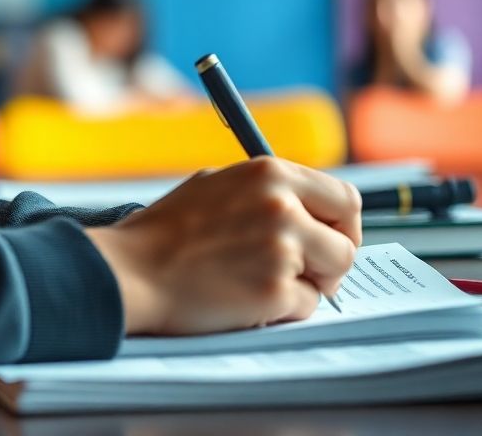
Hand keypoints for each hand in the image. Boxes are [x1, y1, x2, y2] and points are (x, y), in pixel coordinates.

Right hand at [86, 157, 360, 335]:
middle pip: (348, 239)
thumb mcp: (217, 183)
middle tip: (307, 270)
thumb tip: (304, 205)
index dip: (341, 223)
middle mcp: (282, 206)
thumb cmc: (168, 230)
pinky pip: (305, 307)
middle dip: (332, 259)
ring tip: (261, 280)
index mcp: (269, 173)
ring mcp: (282, 249)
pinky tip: (244, 297)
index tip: (329, 237)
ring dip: (307, 284)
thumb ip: (266, 190)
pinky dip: (282, 309)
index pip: (343, 197)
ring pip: (332, 275)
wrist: (133, 269)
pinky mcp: (276, 290)